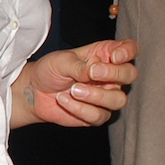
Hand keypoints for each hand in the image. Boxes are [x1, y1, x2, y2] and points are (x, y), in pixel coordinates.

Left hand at [12, 39, 137, 128]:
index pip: (130, 49)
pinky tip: (64, 100)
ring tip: (73, 90)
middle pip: (130, 74)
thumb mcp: (62, 61)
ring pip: (119, 100)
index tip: (115, 56)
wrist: (35, 92)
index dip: (128, 52)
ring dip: (95, 96)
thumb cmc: (51, 71)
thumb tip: (96, 66)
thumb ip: (80, 65)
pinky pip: (99, 115)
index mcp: (105, 55)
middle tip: (92, 73)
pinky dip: (80, 108)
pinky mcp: (97, 114)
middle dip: (113, 74)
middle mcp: (110, 76)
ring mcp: (106, 96)